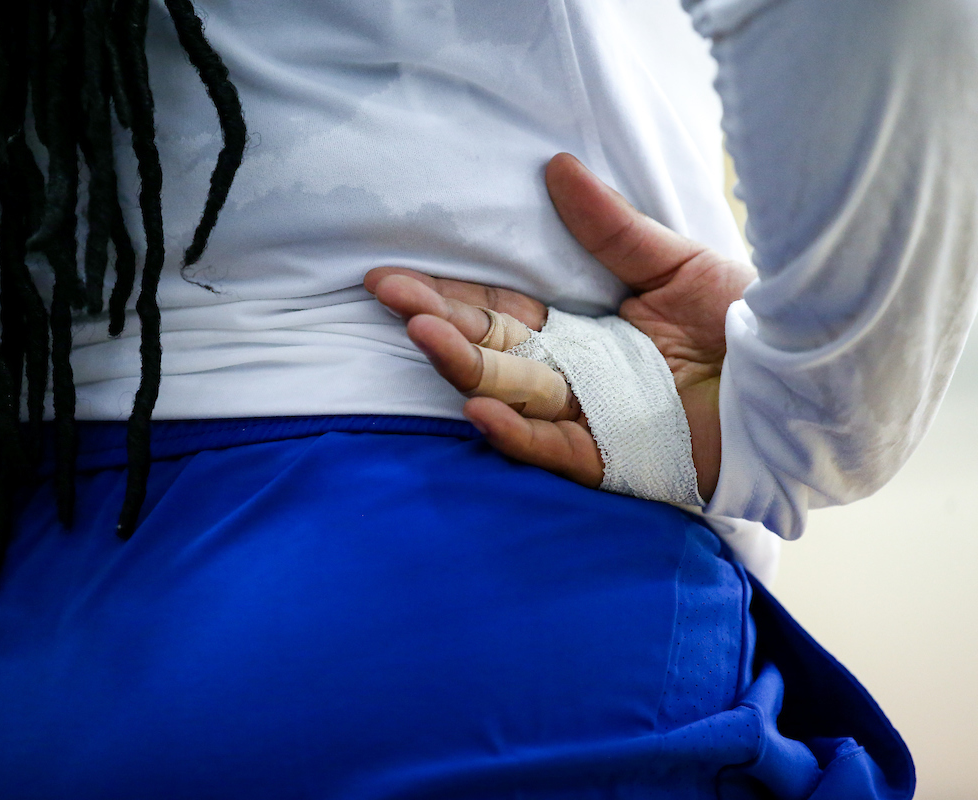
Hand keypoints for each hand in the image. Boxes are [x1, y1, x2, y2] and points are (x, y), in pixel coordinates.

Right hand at [365, 153, 754, 499]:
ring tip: (423, 335)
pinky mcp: (613, 460)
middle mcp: (574, 378)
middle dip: (439, 326)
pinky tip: (477, 409)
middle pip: (492, 354)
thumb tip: (556, 165)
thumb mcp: (674, 263)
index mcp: (581, 333)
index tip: (394, 278)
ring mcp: (589, 420)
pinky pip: (555, 450)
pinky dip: (516, 433)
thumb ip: (611, 229)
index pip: (500, 316)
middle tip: (390, 297)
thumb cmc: (743, 322)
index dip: (449, 297)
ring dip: (464, 370)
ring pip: (512, 397)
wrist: (802, 381)